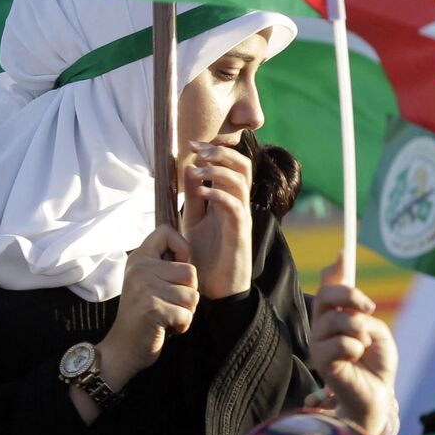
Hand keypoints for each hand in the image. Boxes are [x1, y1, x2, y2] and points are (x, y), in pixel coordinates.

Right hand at [98, 225, 198, 388]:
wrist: (122, 348)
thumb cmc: (142, 315)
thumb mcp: (146, 281)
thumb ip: (162, 265)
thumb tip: (188, 250)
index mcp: (138, 258)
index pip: (166, 232)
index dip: (181, 248)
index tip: (175, 269)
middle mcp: (139, 269)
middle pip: (191, 272)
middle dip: (187, 294)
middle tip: (168, 303)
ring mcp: (144, 288)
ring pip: (192, 296)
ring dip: (185, 312)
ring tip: (166, 316)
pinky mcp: (152, 309)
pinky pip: (187, 315)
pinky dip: (181, 326)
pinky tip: (164, 327)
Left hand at [182, 140, 252, 298]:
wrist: (213, 290)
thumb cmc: (205, 256)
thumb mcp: (193, 221)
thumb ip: (194, 197)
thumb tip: (191, 168)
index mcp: (228, 200)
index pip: (231, 165)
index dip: (215, 150)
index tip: (192, 144)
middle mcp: (238, 206)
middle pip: (243, 167)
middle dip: (221, 153)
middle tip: (198, 150)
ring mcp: (241, 219)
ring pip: (240, 183)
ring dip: (218, 170)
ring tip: (198, 169)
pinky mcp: (239, 235)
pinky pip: (235, 208)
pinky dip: (218, 195)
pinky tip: (202, 193)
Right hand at [310, 253, 398, 434]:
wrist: (378, 394)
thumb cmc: (377, 363)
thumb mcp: (376, 329)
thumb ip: (361, 312)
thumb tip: (350, 293)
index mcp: (334, 316)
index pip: (329, 286)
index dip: (335, 270)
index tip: (344, 254)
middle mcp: (322, 326)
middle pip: (327, 295)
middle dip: (351, 296)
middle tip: (370, 308)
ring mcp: (319, 342)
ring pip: (338, 319)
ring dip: (359, 330)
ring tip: (364, 344)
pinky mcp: (322, 361)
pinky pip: (343, 343)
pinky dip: (357, 349)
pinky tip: (356, 360)